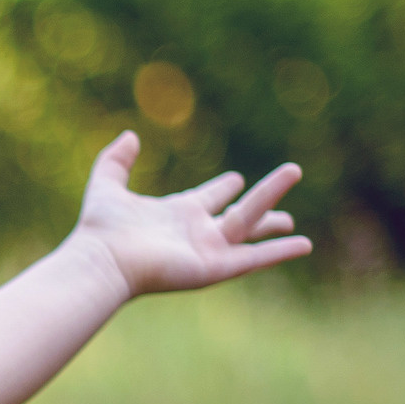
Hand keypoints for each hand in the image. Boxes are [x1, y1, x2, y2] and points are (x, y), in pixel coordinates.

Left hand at [70, 132, 310, 297]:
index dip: (222, 189)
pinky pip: (253, 258)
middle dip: (263, 201)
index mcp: (176, 214)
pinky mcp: (214, 268)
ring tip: (297, 191)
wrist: (101, 260)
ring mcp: (208, 251)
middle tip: (287, 181)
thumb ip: (115, 160)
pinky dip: (278, 252)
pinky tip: (304, 245)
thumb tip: (130, 135)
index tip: (236, 179)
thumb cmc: (100, 229)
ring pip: (250, 225)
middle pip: (237, 215)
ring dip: (275, 208)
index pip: (208, 199)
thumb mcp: (107, 184)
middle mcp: (196, 233)